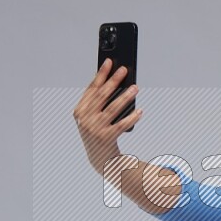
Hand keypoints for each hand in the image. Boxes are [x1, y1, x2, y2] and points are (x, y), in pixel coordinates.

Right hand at [72, 57, 141, 174]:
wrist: (100, 159)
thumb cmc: (99, 131)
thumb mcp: (93, 116)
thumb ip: (100, 101)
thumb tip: (116, 81)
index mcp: (80, 111)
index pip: (92, 89)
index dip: (101, 74)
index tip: (109, 62)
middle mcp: (85, 119)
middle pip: (102, 96)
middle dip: (114, 81)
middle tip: (124, 70)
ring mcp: (94, 129)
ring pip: (113, 109)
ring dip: (125, 97)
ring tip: (136, 87)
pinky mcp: (106, 138)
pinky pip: (122, 125)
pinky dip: (132, 117)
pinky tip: (140, 111)